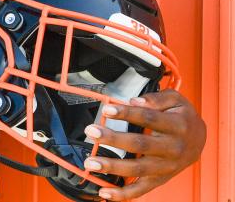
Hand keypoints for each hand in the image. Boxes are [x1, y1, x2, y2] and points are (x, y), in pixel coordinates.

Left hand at [80, 90, 205, 199]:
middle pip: (140, 145)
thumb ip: (156, 98)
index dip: (126, 113)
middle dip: (113, 139)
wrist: (200, 139)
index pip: (148, 118)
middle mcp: (172, 148)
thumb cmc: (182, 118)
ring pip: (138, 169)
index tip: (107, 109)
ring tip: (91, 163)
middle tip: (92, 132)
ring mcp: (166, 167)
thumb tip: (135, 101)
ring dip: (112, 167)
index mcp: (177, 126)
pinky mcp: (160, 179)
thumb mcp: (176, 100)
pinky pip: (141, 189)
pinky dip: (123, 194)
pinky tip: (105, 192)